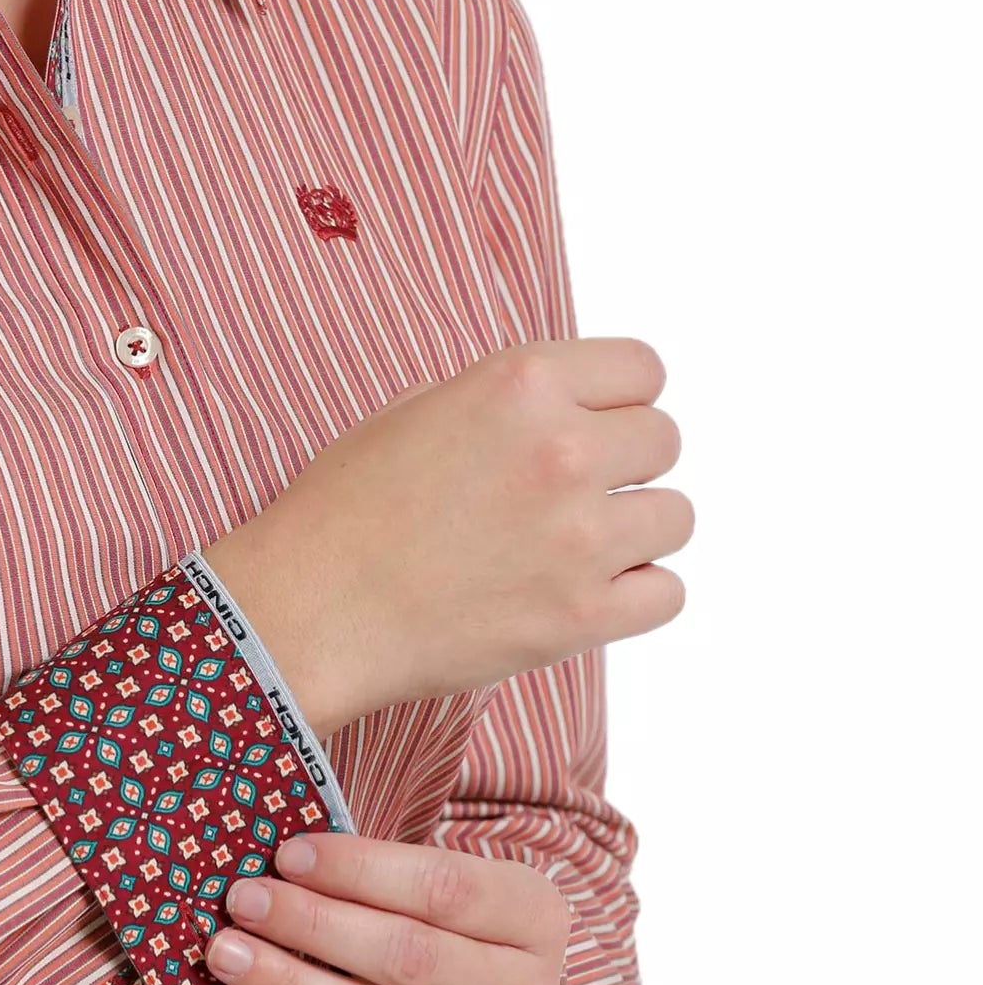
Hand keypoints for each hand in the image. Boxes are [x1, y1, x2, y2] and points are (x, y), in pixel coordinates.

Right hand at [202, 336, 691, 736]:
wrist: (310, 609)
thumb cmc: (345, 507)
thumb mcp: (417, 409)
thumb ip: (509, 398)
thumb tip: (576, 405)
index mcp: (520, 384)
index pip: (644, 369)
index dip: (618, 398)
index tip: (594, 423)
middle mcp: (561, 450)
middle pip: (664, 439)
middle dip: (625, 462)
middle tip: (570, 493)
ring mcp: (578, 537)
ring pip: (675, 516)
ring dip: (633, 529)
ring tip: (571, 546)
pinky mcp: (583, 615)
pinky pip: (667, 593)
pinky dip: (635, 594)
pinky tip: (581, 591)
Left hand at [204, 832, 569, 984]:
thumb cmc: (446, 914)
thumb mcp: (447, 872)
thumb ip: (380, 862)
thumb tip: (282, 856)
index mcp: (532, 918)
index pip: (443, 889)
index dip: (359, 870)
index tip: (288, 853)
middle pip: (407, 958)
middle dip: (313, 925)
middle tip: (244, 899)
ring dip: (287, 984)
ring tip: (226, 951)